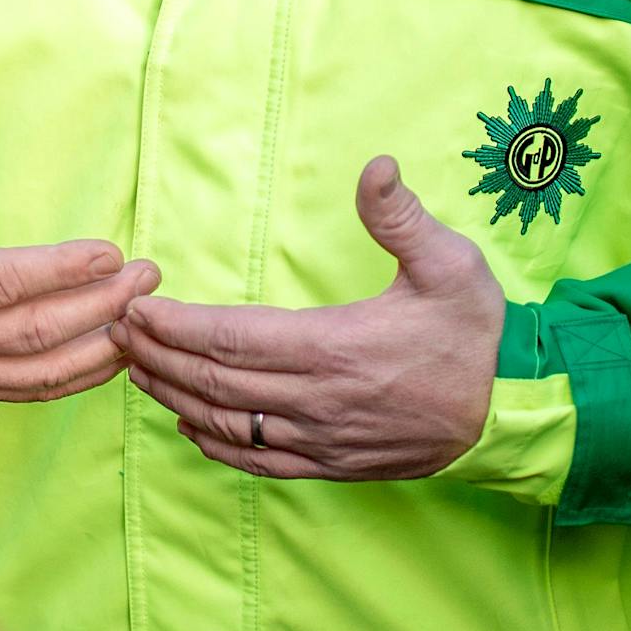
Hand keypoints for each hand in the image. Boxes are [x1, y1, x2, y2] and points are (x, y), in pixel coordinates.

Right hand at [0, 129, 158, 401]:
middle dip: (100, 304)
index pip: (1, 284)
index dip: (59, 270)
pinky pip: (36, 389)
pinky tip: (121, 350)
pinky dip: (84, 374)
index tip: (111, 252)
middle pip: (34, 330)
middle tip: (149, 274)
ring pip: (42, 369)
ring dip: (102, 343)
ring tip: (147, 309)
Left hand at [117, 155, 504, 479]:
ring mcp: (323, 439)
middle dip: (158, 357)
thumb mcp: (449, 261)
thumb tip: (376, 166)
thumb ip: (402, 216)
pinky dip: (214, 443)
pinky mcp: (334, 464)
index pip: (232, 339)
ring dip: (174, 397)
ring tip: (137, 370)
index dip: (177, 327)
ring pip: (227, 425)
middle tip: (117, 332)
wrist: (513, 408)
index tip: (139, 308)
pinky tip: (192, 424)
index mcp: (335, 347)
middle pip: (215, 383)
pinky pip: (258, 462)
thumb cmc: (477, 331)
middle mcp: (318, 400)